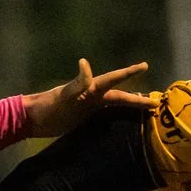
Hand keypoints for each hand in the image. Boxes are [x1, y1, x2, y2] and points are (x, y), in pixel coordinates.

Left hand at [22, 57, 150, 138]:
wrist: (33, 119)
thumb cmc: (47, 106)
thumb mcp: (64, 95)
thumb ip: (77, 83)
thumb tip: (84, 63)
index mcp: (90, 90)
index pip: (114, 80)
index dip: (129, 73)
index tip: (145, 65)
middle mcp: (92, 97)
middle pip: (120, 97)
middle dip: (138, 100)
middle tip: (157, 103)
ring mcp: (88, 108)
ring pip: (115, 107)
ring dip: (130, 110)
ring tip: (146, 112)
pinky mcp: (83, 120)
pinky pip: (104, 119)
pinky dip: (115, 121)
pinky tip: (123, 127)